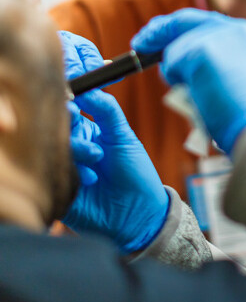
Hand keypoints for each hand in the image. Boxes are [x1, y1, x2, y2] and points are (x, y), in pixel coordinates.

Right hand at [59, 31, 168, 252]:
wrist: (138, 213)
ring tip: (98, 158)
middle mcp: (71, 145)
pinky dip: (72, 170)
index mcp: (86, 130)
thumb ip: (106, 110)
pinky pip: (52, 171)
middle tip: (77, 114)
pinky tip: (90, 180)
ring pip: (54, 144)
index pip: (70, 105)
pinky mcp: (58, 187)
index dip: (71, 95)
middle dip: (69, 118)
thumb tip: (90, 87)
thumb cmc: (135, 172)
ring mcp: (63, 166)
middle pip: (57, 122)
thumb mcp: (123, 136)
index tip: (75, 91)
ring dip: (77, 148)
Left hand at [131, 9, 245, 153]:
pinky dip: (175, 80)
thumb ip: (214, 62)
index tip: (160, 36)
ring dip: (176, 71)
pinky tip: (197, 94)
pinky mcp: (201, 49)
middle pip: (186, 21)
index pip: (207, 24)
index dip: (181, 29)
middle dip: (160, 31)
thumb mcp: (235, 80)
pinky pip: (172, 62)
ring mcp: (220, 36)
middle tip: (140, 42)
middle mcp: (237, 29)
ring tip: (198, 95)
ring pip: (176, 47)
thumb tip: (178, 61)